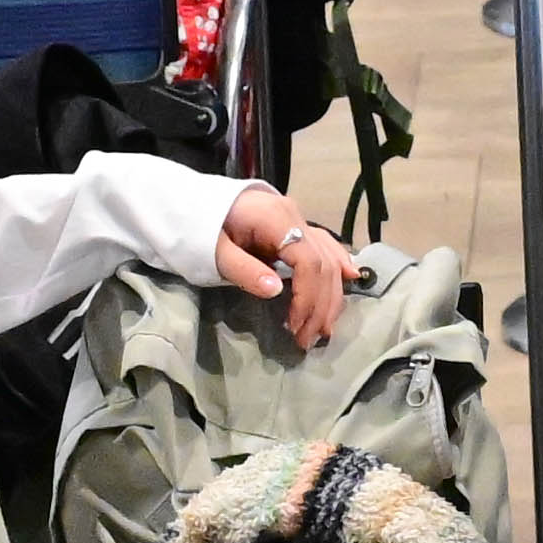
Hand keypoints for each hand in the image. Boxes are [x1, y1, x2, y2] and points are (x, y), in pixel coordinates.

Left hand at [203, 187, 357, 346]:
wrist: (190, 202)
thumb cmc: (199, 228)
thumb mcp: (215, 252)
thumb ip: (245, 270)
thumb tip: (276, 292)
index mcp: (276, 219)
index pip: (309, 262)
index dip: (307, 297)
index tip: (294, 326)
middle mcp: (295, 216)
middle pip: (323, 264)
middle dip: (320, 305)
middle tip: (308, 339)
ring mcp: (297, 219)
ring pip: (328, 258)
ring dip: (331, 295)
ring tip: (324, 327)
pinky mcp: (294, 225)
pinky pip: (325, 245)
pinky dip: (338, 263)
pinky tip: (351, 277)